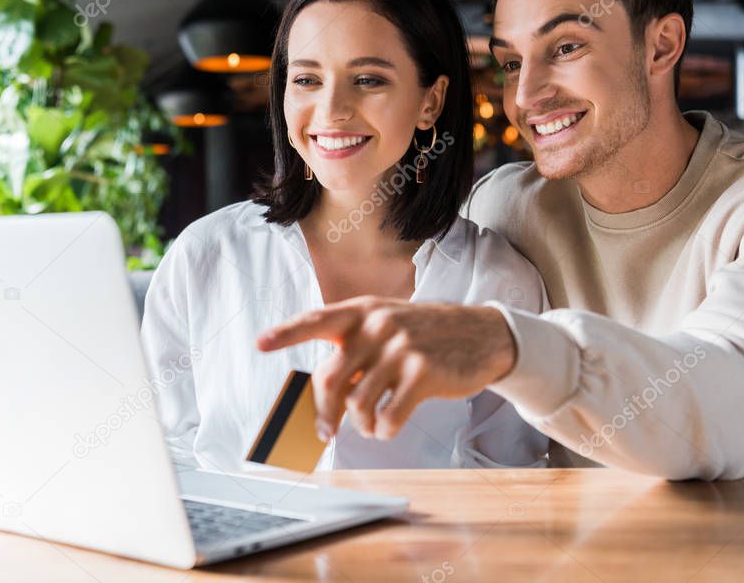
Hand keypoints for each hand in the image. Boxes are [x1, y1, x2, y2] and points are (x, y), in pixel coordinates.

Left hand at [256, 297, 516, 441]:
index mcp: (363, 311)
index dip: (286, 333)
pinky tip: (390, 425)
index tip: (261, 343)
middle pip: (330, 378)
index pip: (316, 319)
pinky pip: (389, 415)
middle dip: (324, 413)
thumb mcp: (388, 324)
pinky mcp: (423, 372)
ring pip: (358, 403)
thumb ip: (356, 347)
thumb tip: (326, 391)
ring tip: (372, 423)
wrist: (482, 333)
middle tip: (326, 431)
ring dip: (361, 423)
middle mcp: (378, 325)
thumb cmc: (425, 334)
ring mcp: (401, 348)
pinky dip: (384, 429)